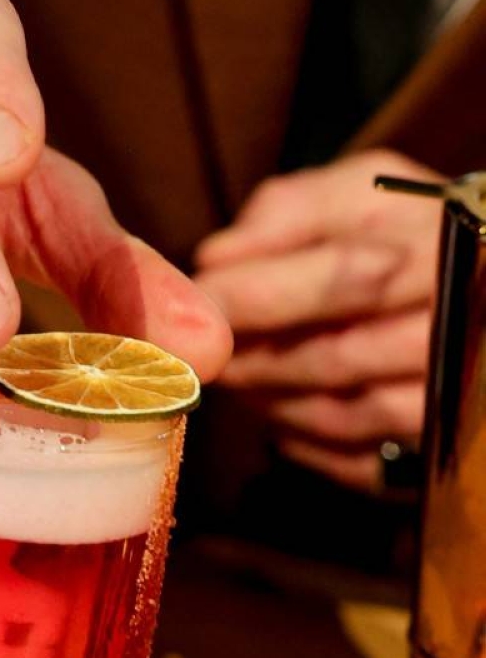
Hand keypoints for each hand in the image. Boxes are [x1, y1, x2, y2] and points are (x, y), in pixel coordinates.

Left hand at [193, 150, 440, 490]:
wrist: (468, 284)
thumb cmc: (400, 232)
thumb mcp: (354, 194)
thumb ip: (285, 215)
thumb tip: (215, 263)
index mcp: (441, 246)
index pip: (344, 276)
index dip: (257, 295)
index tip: (197, 299)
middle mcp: (460, 324)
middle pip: (338, 356)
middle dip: (256, 357)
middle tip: (204, 352)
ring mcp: (457, 393)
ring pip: (346, 415)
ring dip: (272, 401)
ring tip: (237, 377)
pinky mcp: (442, 447)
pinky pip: (361, 463)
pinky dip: (305, 441)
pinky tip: (279, 411)